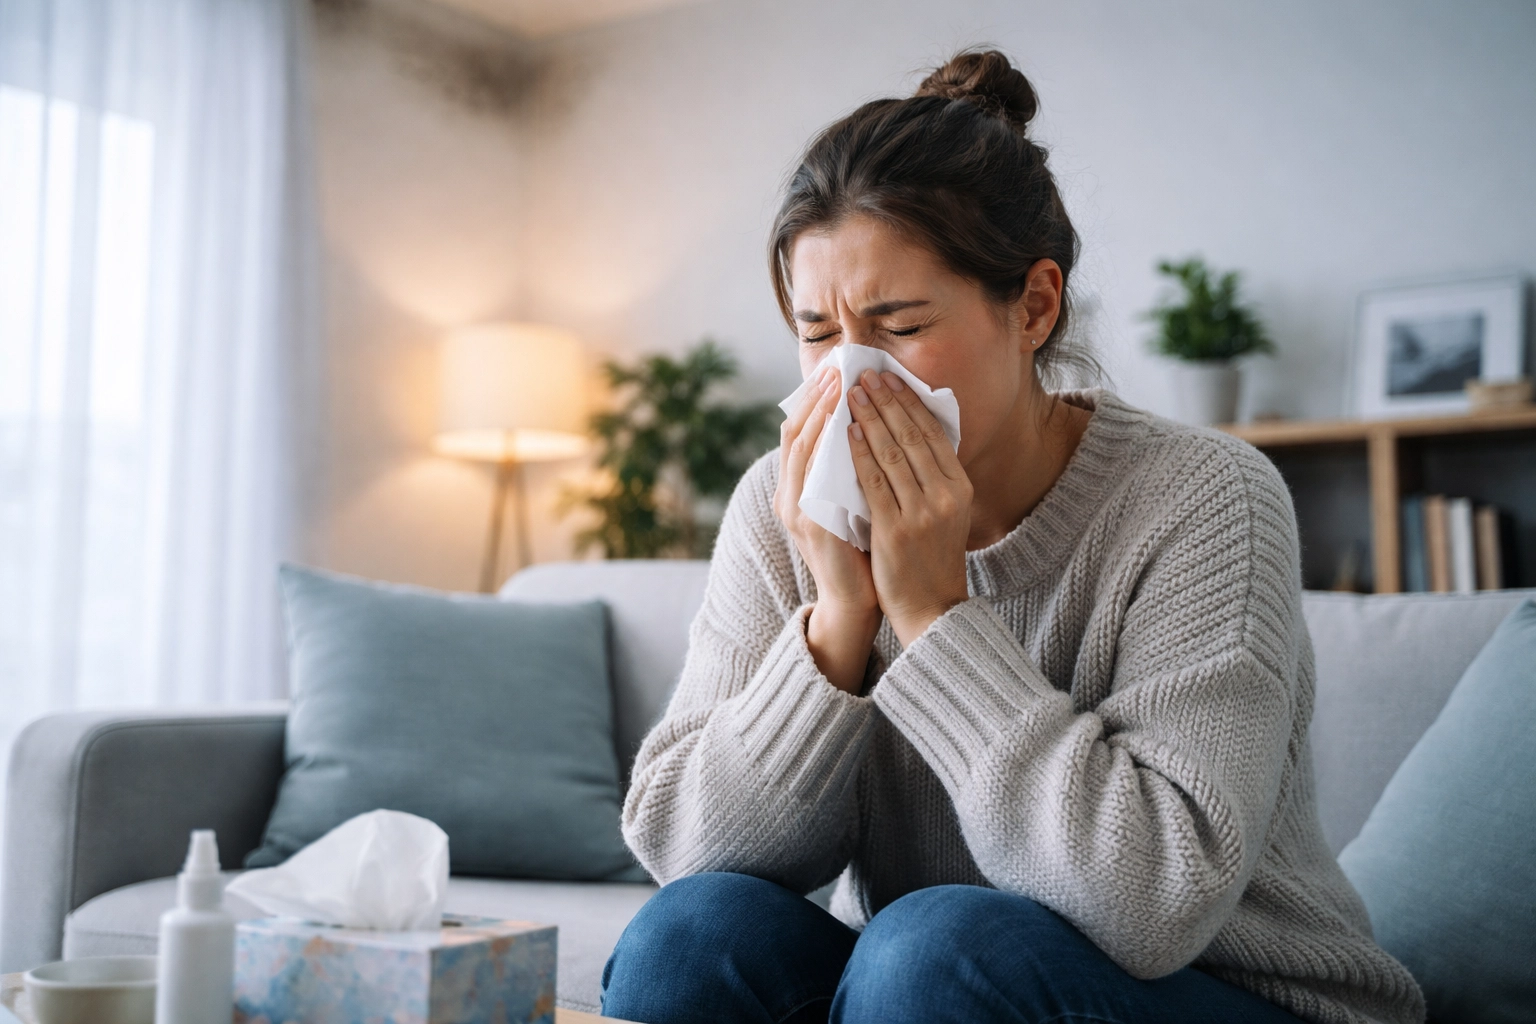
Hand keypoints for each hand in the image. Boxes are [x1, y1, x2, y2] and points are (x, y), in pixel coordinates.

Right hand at [774, 367, 881, 692]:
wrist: (857, 602)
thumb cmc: (862, 550)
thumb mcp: (853, 501)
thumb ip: (850, 470)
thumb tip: (869, 426)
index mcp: (796, 489)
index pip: (798, 430)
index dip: (814, 398)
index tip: (837, 370)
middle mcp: (788, 496)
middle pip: (794, 431)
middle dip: (817, 397)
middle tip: (840, 368)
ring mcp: (796, 511)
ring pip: (802, 448)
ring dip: (822, 413)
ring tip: (844, 385)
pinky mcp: (812, 526)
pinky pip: (816, 476)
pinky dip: (829, 446)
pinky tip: (849, 427)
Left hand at [847, 369, 972, 646]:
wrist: (931, 609)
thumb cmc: (931, 557)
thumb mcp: (946, 512)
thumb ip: (933, 477)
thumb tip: (910, 432)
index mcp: (961, 487)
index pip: (932, 433)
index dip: (909, 402)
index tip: (889, 378)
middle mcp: (947, 496)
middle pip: (912, 436)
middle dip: (887, 400)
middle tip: (865, 374)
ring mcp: (922, 512)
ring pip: (892, 453)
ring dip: (869, 418)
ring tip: (851, 393)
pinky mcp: (896, 529)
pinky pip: (873, 482)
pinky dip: (859, 453)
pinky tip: (846, 433)